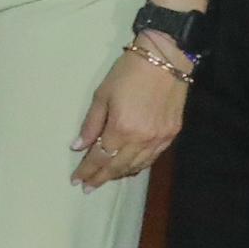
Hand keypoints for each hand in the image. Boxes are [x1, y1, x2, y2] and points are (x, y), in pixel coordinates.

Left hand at [74, 43, 189, 184]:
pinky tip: (128, 168)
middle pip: (117, 166)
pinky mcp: (171, 135)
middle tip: (87, 187)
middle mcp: (141, 139)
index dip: (87, 170)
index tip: (76, 180)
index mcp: (121, 128)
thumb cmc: (127, 73)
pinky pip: (152, 158)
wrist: (165, 60)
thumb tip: (78, 147)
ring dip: (118, 175)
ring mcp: (159, 139)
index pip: (100, 157)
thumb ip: (91, 124)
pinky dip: (137, 166)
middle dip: (100, 177)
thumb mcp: (102, 95)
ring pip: (136, 166)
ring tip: (104, 179)